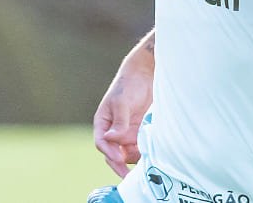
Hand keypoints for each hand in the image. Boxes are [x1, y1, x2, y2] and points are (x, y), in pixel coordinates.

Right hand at [94, 48, 153, 176]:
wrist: (147, 75)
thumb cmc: (129, 85)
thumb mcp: (122, 101)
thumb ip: (118, 121)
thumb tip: (111, 138)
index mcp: (103, 123)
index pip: (102, 142)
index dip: (108, 152)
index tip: (118, 159)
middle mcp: (114, 132)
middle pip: (113, 154)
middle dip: (119, 165)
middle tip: (128, 177)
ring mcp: (127, 134)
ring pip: (128, 155)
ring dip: (134, 161)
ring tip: (143, 167)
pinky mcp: (141, 134)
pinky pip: (141, 150)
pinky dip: (144, 155)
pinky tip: (151, 159)